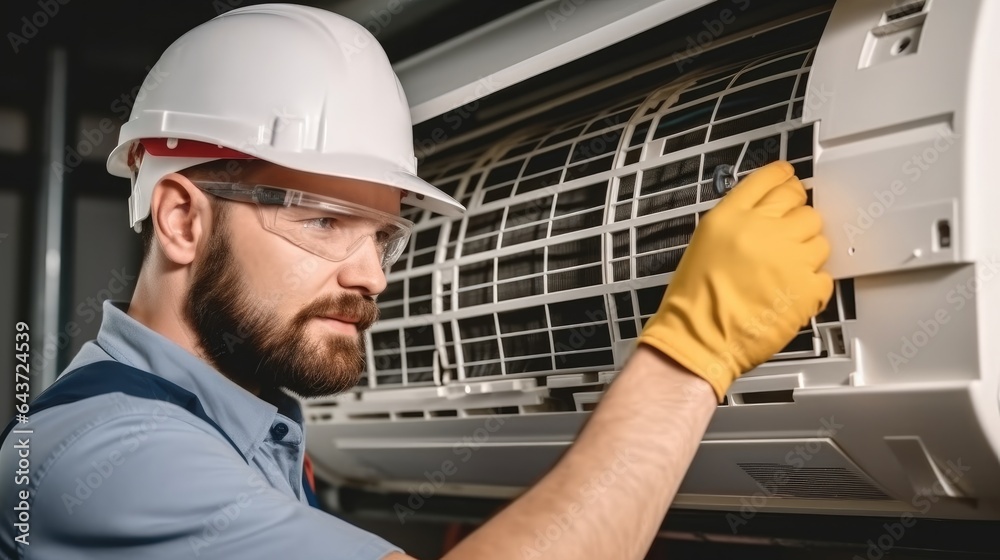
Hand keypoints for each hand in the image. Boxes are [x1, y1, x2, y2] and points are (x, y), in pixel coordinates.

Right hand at [636, 161, 832, 400]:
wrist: (699, 340)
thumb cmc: (694, 302)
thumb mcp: (704, 243)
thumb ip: (737, 221)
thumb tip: (767, 212)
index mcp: (730, 217)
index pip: (769, 179)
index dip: (784, 179)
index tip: (789, 181)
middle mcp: (761, 230)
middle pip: (802, 204)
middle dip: (797, 218)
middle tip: (788, 236)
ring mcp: (788, 258)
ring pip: (819, 238)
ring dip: (807, 252)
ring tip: (786, 271)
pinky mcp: (806, 288)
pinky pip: (825, 275)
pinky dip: (813, 284)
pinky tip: (791, 292)